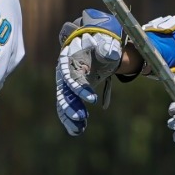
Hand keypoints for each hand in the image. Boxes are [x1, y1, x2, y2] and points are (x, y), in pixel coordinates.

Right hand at [55, 9, 123, 135]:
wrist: (94, 46)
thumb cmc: (100, 44)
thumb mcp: (105, 44)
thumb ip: (107, 48)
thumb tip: (110, 53)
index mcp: (71, 60)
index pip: (73, 77)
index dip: (80, 89)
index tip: (93, 99)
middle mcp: (64, 74)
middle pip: (64, 92)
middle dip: (72, 106)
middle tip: (82, 117)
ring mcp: (65, 84)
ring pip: (63, 103)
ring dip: (69, 116)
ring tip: (79, 129)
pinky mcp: (69, 93)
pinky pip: (66, 108)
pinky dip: (70, 119)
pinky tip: (78, 130)